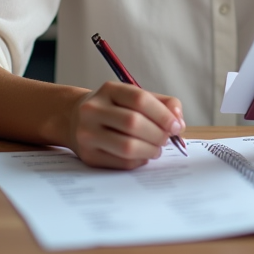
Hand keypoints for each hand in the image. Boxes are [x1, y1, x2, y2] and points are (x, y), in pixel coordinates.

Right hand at [67, 81, 184, 168]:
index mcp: (109, 90)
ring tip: (156, 149)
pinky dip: (139, 160)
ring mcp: (87, 134)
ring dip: (150, 150)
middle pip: (133, 123)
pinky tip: (142, 155)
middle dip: (158, 134)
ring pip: (127, 147)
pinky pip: (121, 162)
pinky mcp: (88, 156)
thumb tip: (178, 122)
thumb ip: (162, 105)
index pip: (140, 99)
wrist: (75, 119)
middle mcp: (93, 110)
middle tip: (166, 139)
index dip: (163, 115)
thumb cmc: (115, 109)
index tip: (176, 126)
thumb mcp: (134, 97)